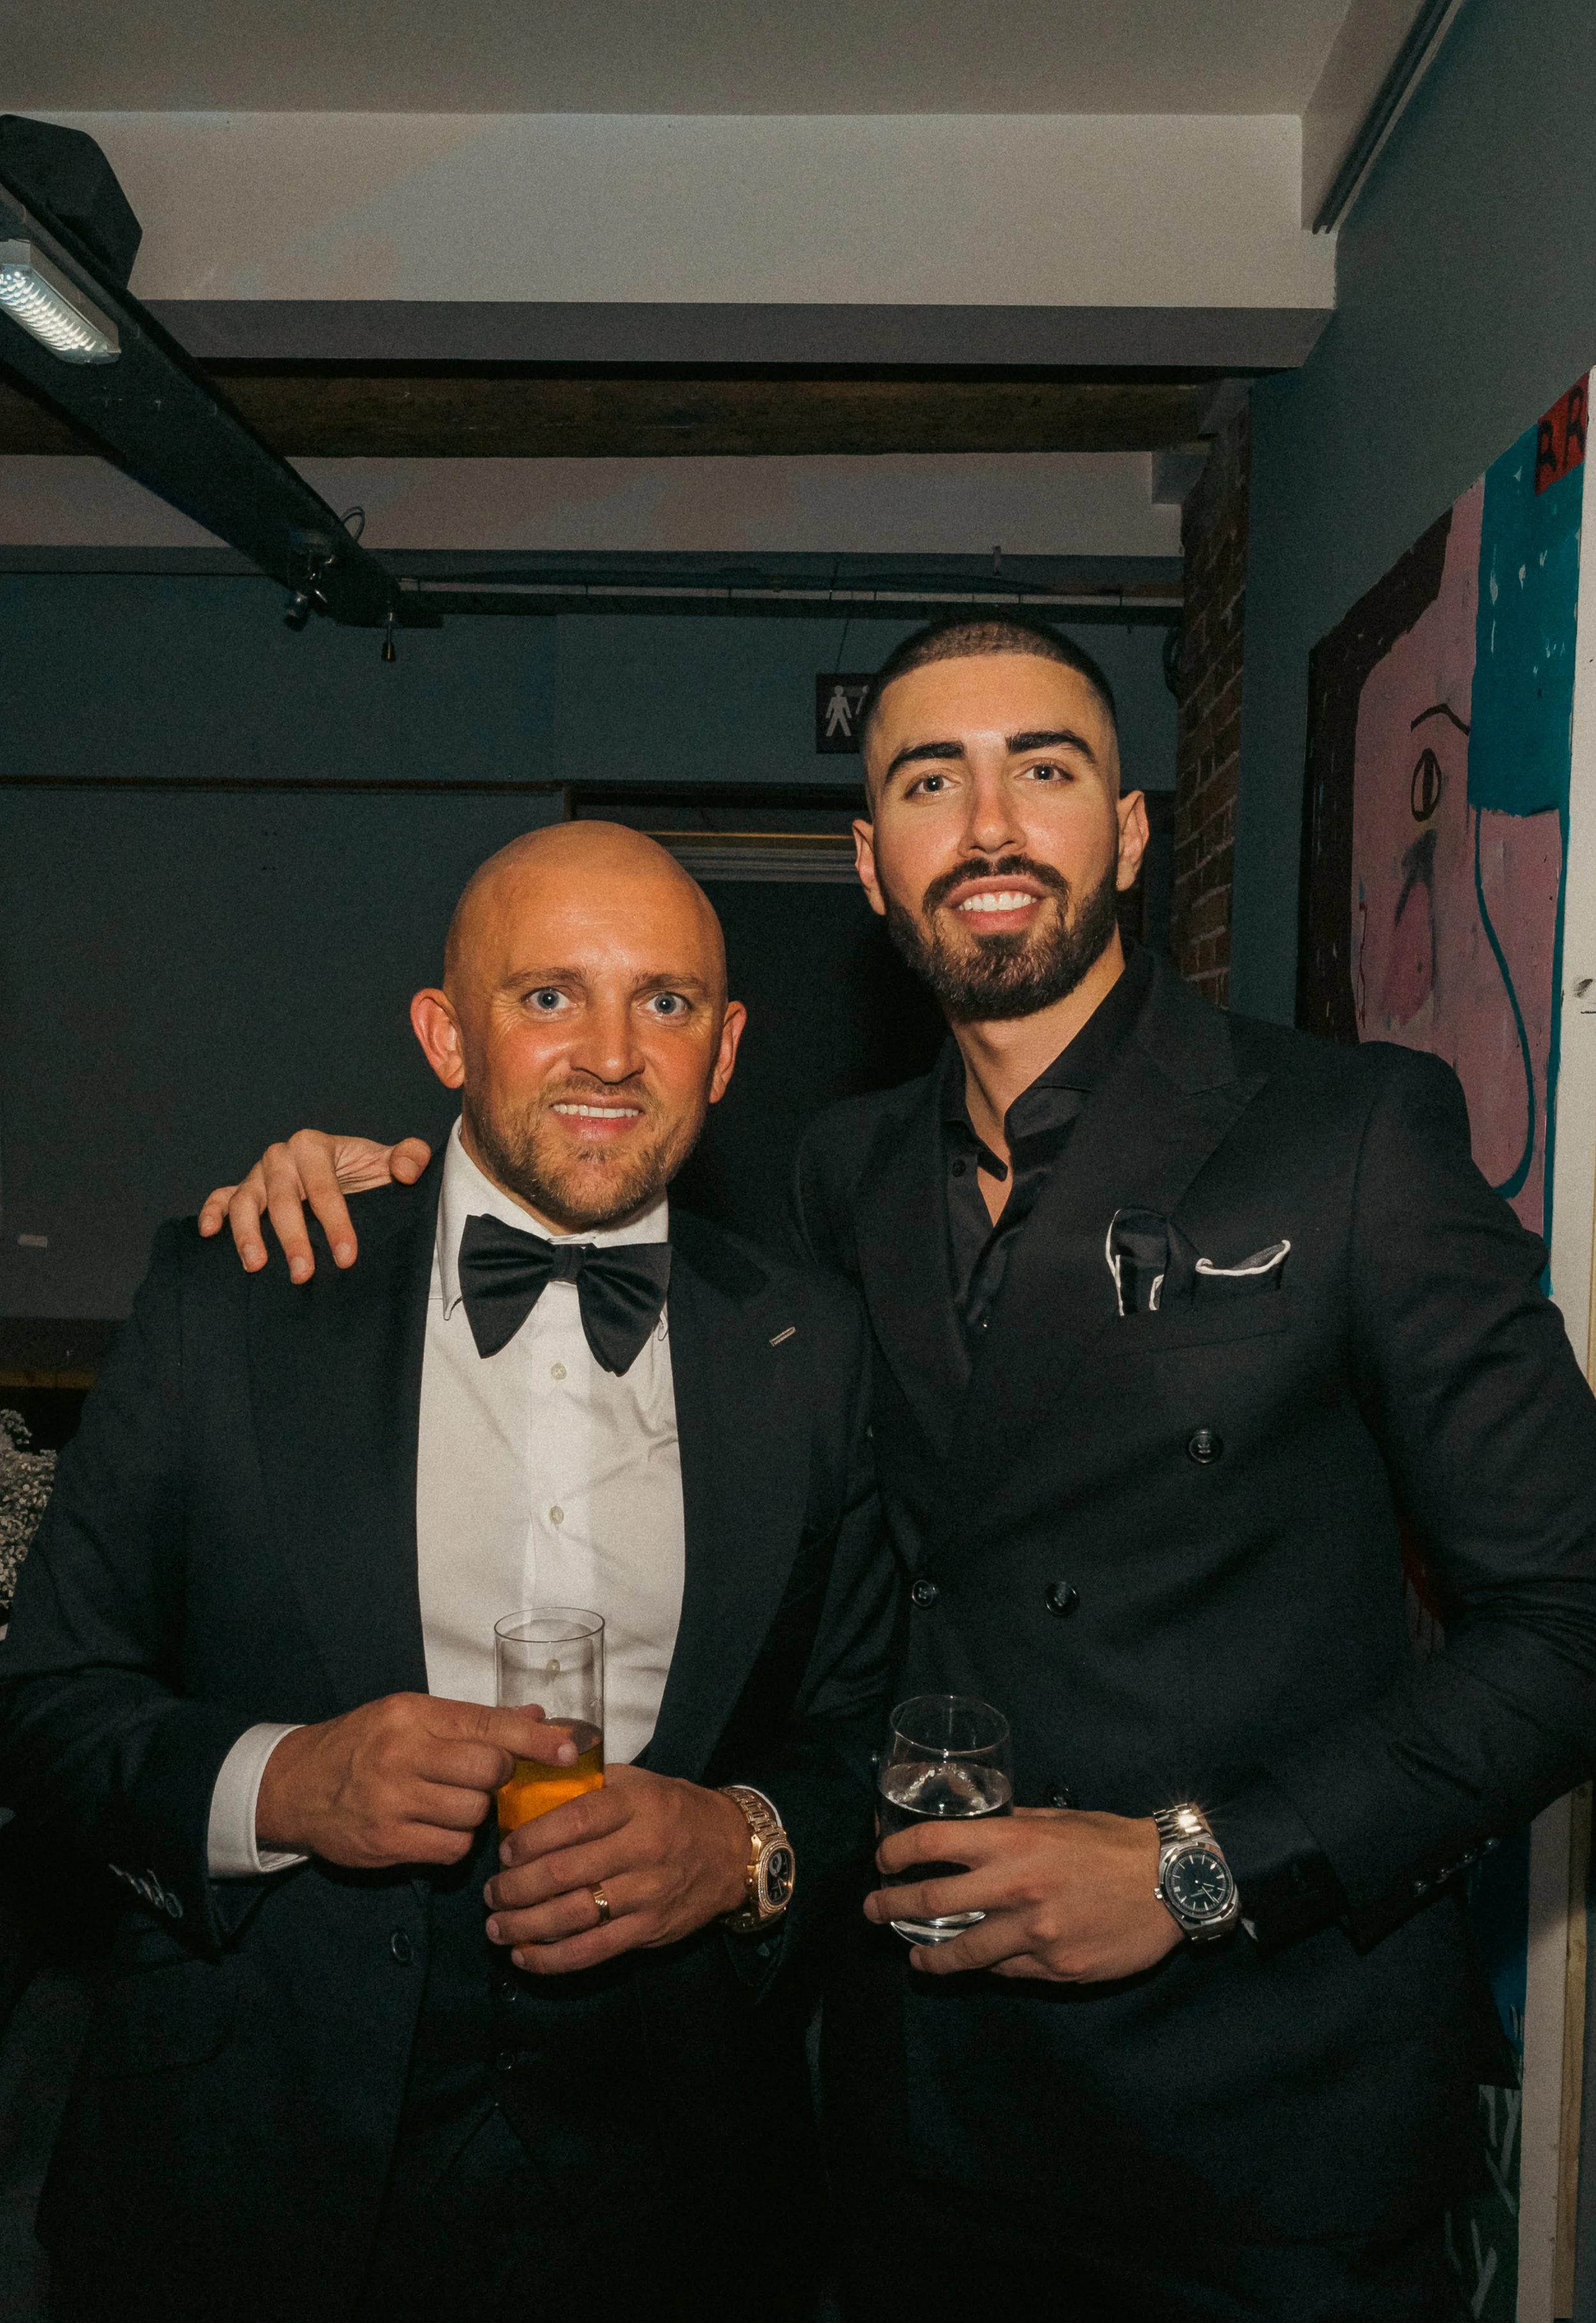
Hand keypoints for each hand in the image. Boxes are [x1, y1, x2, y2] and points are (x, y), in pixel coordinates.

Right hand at [198, 1130, 432, 1281]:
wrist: (342, 1170)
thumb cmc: (363, 1170)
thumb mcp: (388, 1162)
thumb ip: (408, 1158)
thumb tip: (407, 1170)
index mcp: (314, 1147)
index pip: (325, 1189)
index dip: (336, 1224)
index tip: (346, 1257)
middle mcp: (280, 1157)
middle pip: (283, 1200)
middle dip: (293, 1239)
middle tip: (303, 1274)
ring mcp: (258, 1174)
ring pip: (246, 1202)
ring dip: (247, 1234)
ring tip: (255, 1266)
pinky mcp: (241, 1189)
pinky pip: (221, 1198)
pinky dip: (212, 1212)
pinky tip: (208, 1234)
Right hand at [255, 1693, 572, 1868]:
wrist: (295, 1786)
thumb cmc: (363, 1744)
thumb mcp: (410, 1716)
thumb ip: (472, 1720)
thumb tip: (537, 1719)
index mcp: (412, 1715)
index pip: (488, 1724)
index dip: (536, 1739)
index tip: (570, 1748)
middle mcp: (402, 1755)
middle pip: (488, 1772)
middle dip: (498, 1779)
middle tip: (483, 1779)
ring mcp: (392, 1802)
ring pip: (473, 1814)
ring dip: (474, 1813)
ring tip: (450, 1802)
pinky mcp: (386, 1843)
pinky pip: (451, 1849)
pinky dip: (454, 1842)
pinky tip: (435, 1828)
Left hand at [482, 1764, 750, 1973]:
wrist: (732, 1850)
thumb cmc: (675, 1810)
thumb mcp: (640, 1782)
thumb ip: (592, 1784)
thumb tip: (533, 1783)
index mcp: (636, 1805)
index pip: (575, 1820)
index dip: (532, 1839)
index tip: (505, 1851)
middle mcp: (641, 1848)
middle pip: (565, 1872)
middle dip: (517, 1887)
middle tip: (492, 1893)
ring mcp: (646, 1892)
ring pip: (575, 1915)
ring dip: (526, 1926)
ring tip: (496, 1927)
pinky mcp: (650, 1929)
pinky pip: (595, 1949)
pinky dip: (555, 1958)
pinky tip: (525, 1957)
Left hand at [863, 1807, 1181, 1982]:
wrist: (1172, 1884)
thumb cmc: (1116, 1844)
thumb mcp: (1059, 1819)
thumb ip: (1013, 1826)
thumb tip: (973, 1825)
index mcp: (1014, 1841)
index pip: (932, 1844)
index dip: (895, 1851)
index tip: (881, 1859)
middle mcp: (1015, 1888)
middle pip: (930, 1903)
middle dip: (890, 1907)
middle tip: (873, 1910)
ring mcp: (1034, 1934)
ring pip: (961, 1952)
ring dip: (928, 1956)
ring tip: (915, 1959)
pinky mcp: (1054, 1969)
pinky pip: (1005, 1971)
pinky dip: (986, 1966)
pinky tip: (978, 1964)